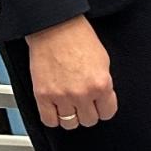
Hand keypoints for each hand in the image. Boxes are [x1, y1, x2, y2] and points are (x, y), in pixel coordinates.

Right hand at [26, 15, 115, 131]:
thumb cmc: (78, 38)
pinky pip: (49, 120)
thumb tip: (103, 98)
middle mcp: (82, 93)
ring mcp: (61, 96)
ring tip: (69, 105)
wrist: (54, 27)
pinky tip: (55, 109)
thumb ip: (103, 83)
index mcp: (101, 84)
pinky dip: (53, 118)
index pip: (107, 113)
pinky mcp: (43, 96)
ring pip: (70, 123)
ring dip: (70, 116)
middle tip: (83, 102)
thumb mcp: (103, 61)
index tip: (99, 105)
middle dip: (87, 112)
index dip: (103, 108)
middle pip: (89, 121)